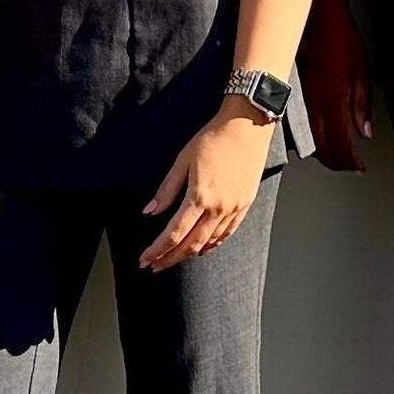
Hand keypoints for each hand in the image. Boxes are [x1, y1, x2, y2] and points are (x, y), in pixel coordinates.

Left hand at [140, 112, 269, 270]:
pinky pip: (227, 233)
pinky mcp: (245, 205)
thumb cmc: (214, 138)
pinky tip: (203, 248)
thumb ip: (166, 190)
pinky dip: (213, 244)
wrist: (247, 127)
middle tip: (154, 266)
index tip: (145, 259)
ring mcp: (234, 208)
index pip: (174, 234)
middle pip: (190, 244)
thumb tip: (149, 211)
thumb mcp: (183, 161)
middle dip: (169, 258)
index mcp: (199, 197)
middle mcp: (218, 208)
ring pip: (209, 242)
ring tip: (173, 258)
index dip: (157, 250)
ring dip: (189, 254)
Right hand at [301, 0, 372, 172]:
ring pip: (310, 136)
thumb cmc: (342, 37)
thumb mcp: (362, 70)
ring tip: (339, 155)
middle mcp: (314, 101)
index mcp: (334, 97)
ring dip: (324, 150)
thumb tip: (364, 133)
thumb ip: (361, 104)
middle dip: (336, 161)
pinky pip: (303, 121)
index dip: (348, 161)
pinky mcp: (294, 90)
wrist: (316, 13)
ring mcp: (301, 96)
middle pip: (321, 146)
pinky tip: (322, 134)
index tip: (359, 168)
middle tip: (350, 166)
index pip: (339, 143)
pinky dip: (313, 134)